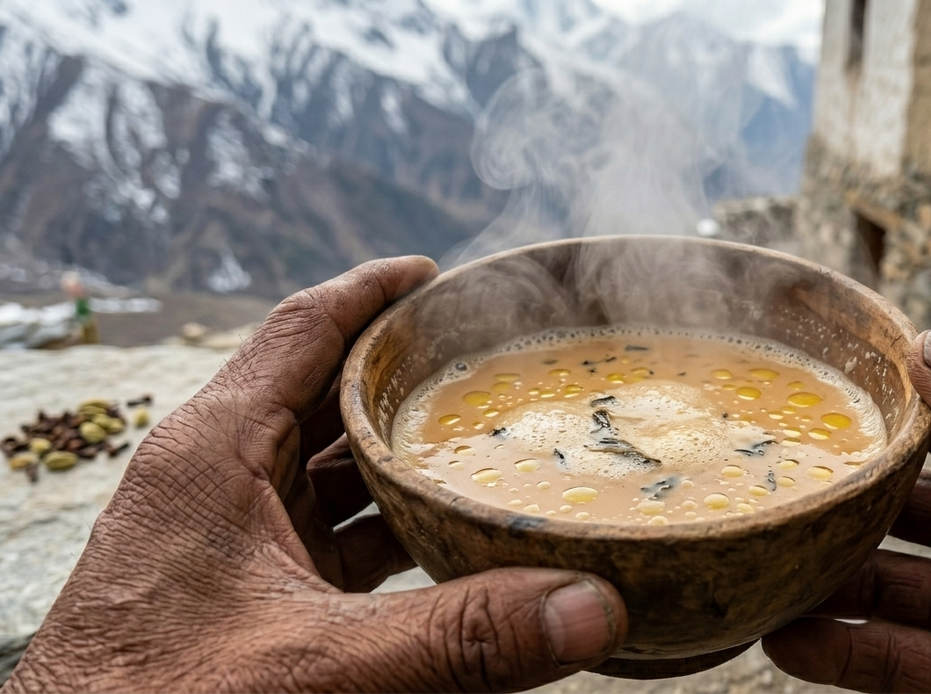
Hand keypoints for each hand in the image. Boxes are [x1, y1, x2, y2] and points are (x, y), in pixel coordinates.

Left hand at [3, 258, 625, 692]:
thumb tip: (588, 610)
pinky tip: (434, 534)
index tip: (437, 275)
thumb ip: (457, 636)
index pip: (302, 331)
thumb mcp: (318, 663)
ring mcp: (225, 533)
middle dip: (399, 373)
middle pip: (320, 391)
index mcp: (211, 452)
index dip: (372, 292)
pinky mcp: (241, 586)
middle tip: (480, 362)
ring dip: (393, 452)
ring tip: (473, 440)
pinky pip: (324, 528)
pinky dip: (381, 521)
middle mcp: (215, 476)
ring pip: (324, 464)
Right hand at [763, 329, 930, 692]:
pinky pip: (884, 660)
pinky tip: (787, 633)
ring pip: (875, 583)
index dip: (889, 408)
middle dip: (837, 492)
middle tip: (770, 478)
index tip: (818, 385)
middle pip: (895, 506)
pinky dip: (831, 649)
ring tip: (764, 554)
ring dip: (819, 572)